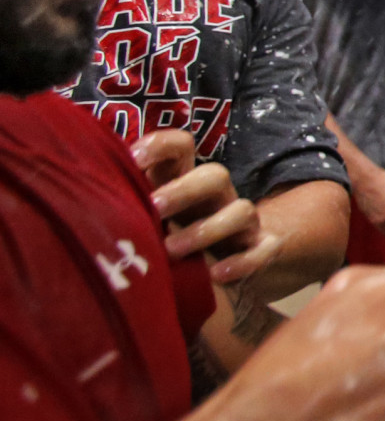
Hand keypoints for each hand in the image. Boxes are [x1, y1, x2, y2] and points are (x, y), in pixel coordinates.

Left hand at [132, 130, 268, 282]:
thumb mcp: (146, 216)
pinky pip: (264, 248)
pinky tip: (217, 275)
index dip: (161, 146)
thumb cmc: (170, 234)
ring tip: (173, 250)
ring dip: (208, 229)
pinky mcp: (260, 246)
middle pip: (215, 174)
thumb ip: (127, 202)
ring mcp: (241, 221)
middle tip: (154, 209)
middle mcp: (217, 195)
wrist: (224, 262)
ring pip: (243, 209)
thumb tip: (83, 196)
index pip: (181, 145)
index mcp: (184, 179)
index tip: (132, 160)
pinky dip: (244, 261)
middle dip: (185, 190)